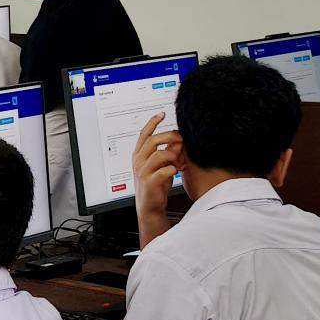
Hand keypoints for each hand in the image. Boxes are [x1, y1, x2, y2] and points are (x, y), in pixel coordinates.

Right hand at [131, 114, 183, 244]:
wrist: (150, 206)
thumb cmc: (156, 184)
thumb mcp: (161, 165)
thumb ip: (168, 152)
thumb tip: (178, 141)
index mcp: (139, 154)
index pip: (144, 134)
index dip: (152, 122)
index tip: (161, 113)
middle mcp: (138, 160)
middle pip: (153, 140)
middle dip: (170, 136)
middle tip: (181, 138)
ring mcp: (142, 171)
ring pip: (160, 154)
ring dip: (173, 155)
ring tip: (180, 161)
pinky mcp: (149, 181)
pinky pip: (165, 170)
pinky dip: (174, 169)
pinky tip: (177, 171)